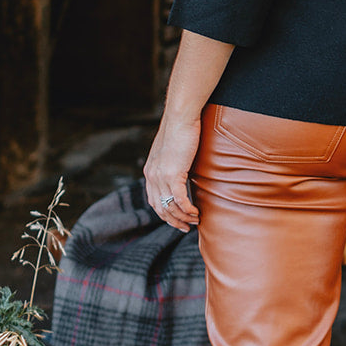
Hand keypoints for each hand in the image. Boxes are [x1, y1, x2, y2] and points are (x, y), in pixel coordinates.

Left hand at [144, 114, 201, 231]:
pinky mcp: (173, 174)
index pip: (153, 200)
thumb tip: (180, 171)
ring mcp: (160, 176)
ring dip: (182, 218)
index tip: (176, 219)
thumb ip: (170, 163)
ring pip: (170, 207)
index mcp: (149, 171)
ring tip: (195, 221)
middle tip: (185, 227)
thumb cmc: (179, 130)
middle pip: (160, 208)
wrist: (180, 118)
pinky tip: (196, 213)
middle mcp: (151, 176)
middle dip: (173, 221)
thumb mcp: (170, 151)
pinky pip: (180, 200)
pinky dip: (188, 210)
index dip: (164, 213)